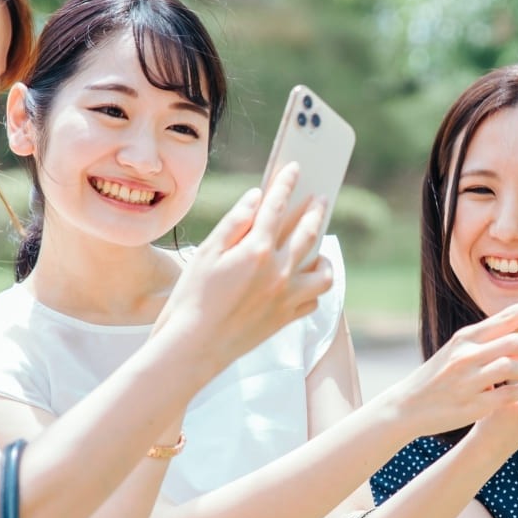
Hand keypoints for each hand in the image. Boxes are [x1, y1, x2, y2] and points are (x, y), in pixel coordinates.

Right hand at [159, 164, 330, 366]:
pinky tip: (304, 282)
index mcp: (257, 250)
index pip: (277, 206)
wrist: (193, 346)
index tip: (295, 170)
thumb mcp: (207, 253)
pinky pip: (313, 300)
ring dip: (324, 257)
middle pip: (309, 233)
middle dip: (316, 211)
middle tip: (321, 199)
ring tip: (319, 249)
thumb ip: (235, 222)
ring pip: (322, 273)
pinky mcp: (285, 319)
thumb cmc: (192, 298)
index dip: (287, 184)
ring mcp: (286, 297)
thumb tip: (256, 197)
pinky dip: (312, 288)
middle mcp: (278, 272)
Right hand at [377, 294, 517, 436]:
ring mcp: (470, 380)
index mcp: (465, 338)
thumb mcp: (456, 351)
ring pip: (514, 368)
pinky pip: (510, 395)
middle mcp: (467, 356)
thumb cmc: (437, 377)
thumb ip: (484, 343)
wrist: (407, 406)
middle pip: (515, 343)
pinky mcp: (474, 405)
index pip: (503, 318)